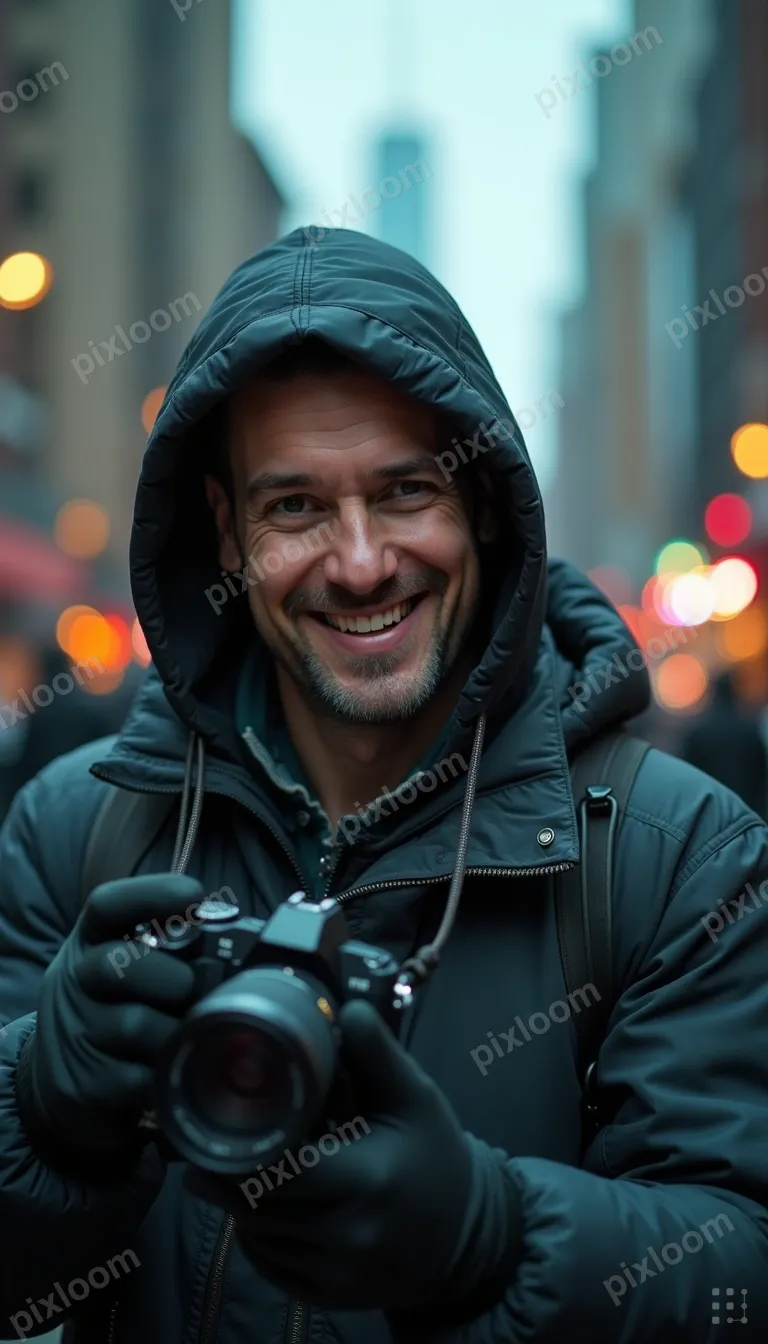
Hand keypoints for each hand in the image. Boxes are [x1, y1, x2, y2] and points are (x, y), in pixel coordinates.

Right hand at [16, 873, 200, 1161]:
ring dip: (173, 1030)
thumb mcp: (129, 965)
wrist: (61, 1077)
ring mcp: (76, 1032)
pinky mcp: (82, 1083)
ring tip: (194, 1032)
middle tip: (190, 988)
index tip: (193, 897)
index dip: (150, 895)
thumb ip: (171, 949)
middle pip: (113, 966)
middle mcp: (77, 980)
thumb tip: (241, 943)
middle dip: (164, 975)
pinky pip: (134, 1078)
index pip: (108, 905)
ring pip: (129, 1026)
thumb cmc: (115, 1007)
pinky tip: (178, 1067)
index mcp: (92, 942)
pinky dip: (166, 1073)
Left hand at [194, 999, 522, 1315]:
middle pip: (256, 1206)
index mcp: (367, 1179)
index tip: (214, 1127)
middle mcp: (349, 1234)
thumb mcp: (414, 1097)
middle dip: (226, 1177)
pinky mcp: (329, 1298)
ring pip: (257, 1237)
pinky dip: (258, 1236)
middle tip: (203, 1149)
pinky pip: (270, 1267)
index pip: (279, 1170)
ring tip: (235, 1173)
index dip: (238, 1151)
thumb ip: (377, 1052)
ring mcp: (338, 1274)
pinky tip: (266, 1208)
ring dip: (239, 1205)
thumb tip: (347, 1005)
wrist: (466, 1236)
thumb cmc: (433, 1155)